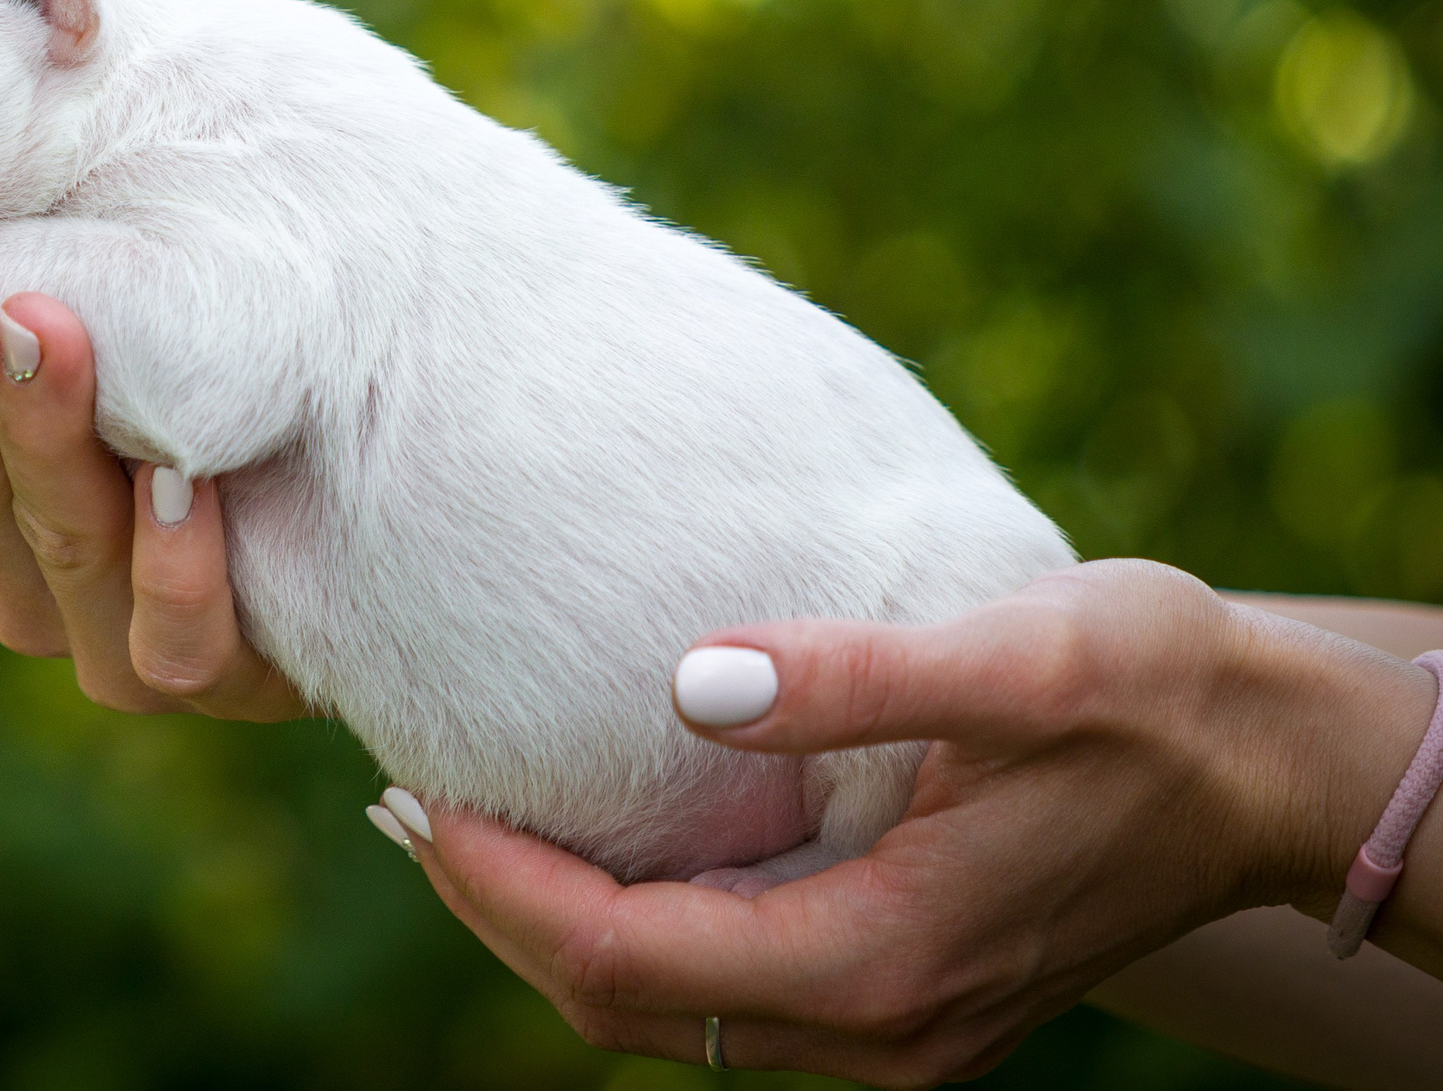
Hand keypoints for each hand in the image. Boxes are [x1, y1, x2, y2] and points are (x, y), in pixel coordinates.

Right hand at [0, 271, 305, 721]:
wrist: (402, 443)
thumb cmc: (247, 325)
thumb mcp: (108, 271)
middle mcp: (21, 548)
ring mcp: (105, 624)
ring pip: (53, 545)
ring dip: (49, 439)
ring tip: (51, 326)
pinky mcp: (205, 670)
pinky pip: (170, 637)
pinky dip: (173, 566)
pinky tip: (183, 486)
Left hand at [382, 559, 1442, 1085]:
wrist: (1281, 770)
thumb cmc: (1160, 694)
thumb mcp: (1016, 657)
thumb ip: (852, 677)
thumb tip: (686, 685)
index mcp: (881, 955)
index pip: (627, 956)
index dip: (503, 887)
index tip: (419, 796)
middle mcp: (877, 1023)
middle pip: (626, 1008)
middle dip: (500, 913)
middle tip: (403, 808)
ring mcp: (895, 1026)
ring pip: (670, 1013)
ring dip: (555, 928)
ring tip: (460, 826)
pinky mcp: (906, 992)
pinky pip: (725, 992)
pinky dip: (633, 931)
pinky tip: (595, 850)